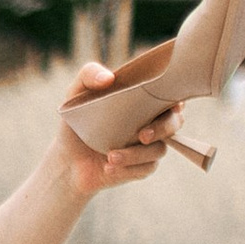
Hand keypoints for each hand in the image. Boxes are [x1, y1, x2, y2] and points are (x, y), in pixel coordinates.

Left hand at [54, 62, 181, 200]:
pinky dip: (128, 169)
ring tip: (110, 157)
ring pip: (158, 150)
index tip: (173, 105)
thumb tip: (109, 78)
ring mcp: (148, 146)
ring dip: (135, 154)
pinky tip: (108, 168)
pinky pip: (146, 168)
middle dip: (163, 128)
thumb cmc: (76, 123)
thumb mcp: (76, 94)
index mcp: (142, 101)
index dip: (177, 98)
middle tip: (142, 135)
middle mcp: (150, 122)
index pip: (170, 95)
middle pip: (174, 122)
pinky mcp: (142, 167)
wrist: (67, 160)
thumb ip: (89, 75)